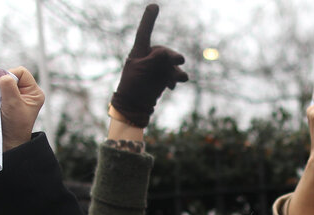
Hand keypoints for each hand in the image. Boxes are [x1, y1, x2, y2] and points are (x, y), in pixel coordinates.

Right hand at [0, 67, 44, 150]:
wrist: (9, 143)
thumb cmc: (15, 127)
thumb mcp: (13, 104)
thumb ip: (7, 86)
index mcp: (34, 93)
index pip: (22, 72)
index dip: (10, 76)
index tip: (2, 86)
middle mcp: (27, 93)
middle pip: (12, 76)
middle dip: (3, 82)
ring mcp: (17, 97)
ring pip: (5, 83)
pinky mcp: (8, 101)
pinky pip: (0, 91)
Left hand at [110, 4, 188, 127]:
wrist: (134, 106)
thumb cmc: (132, 86)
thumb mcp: (141, 70)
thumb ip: (153, 59)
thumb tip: (164, 52)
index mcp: (140, 51)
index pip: (144, 32)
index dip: (149, 19)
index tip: (154, 6)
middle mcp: (150, 57)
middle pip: (165, 53)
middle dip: (172, 57)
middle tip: (180, 61)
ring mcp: (158, 67)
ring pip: (172, 65)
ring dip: (176, 71)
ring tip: (181, 78)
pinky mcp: (164, 77)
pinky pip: (174, 75)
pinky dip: (174, 80)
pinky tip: (171, 87)